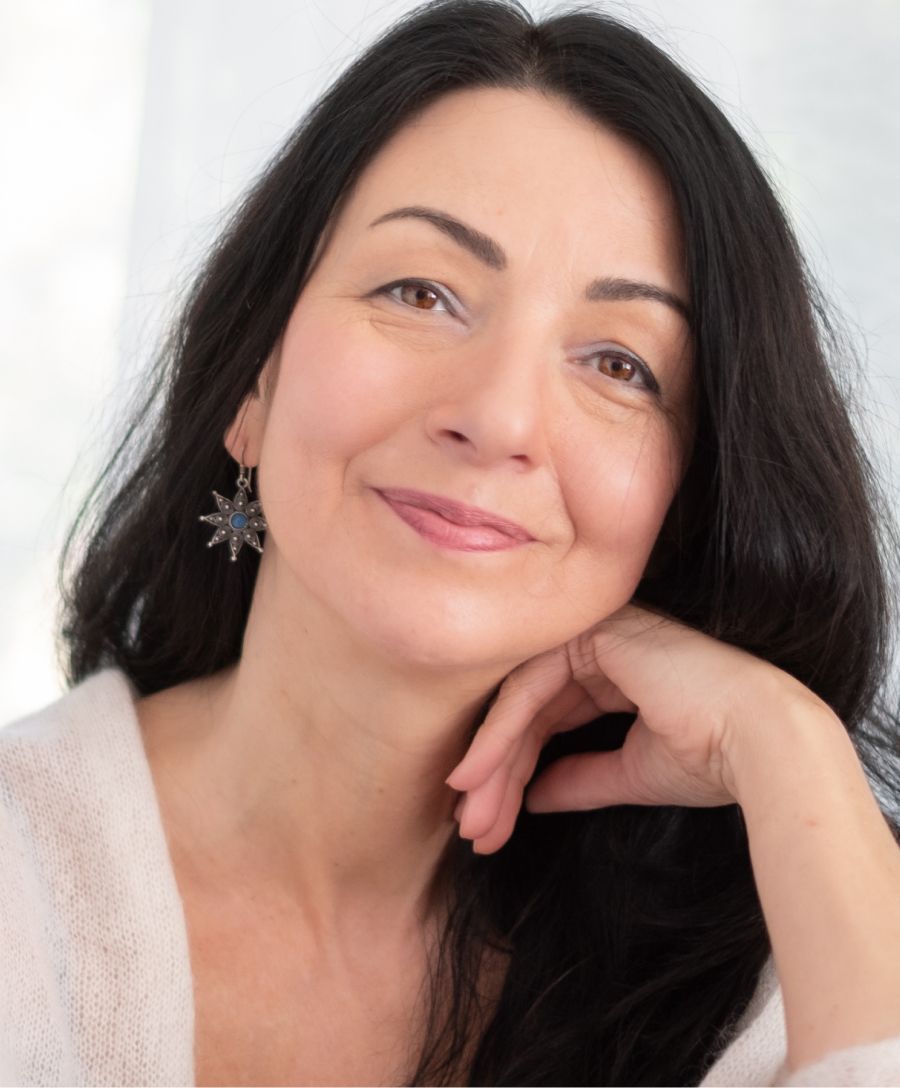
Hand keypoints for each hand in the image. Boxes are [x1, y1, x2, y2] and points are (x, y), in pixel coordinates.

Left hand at [446, 601, 825, 853]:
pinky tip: (476, 777)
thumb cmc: (711, 756)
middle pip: (526, 712)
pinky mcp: (592, 633)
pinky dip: (499, 736)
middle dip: (495, 775)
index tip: (485, 824)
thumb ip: (578, 777)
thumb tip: (532, 798)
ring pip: (520, 701)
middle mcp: (599, 646)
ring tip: (470, 821)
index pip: (545, 719)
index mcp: (613, 671)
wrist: (759, 743)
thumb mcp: (629, 772)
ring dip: (490, 764)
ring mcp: (594, 632)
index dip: (512, 771)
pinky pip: (529, 687)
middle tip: (471, 830)